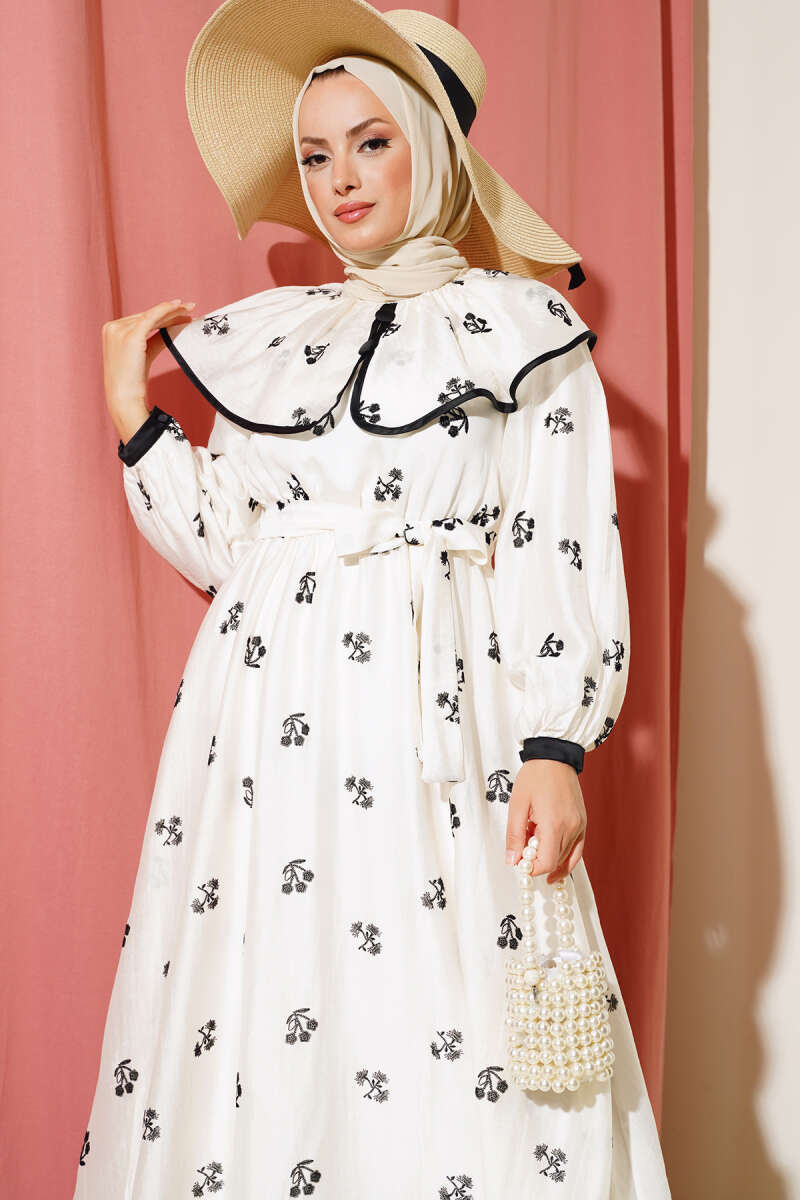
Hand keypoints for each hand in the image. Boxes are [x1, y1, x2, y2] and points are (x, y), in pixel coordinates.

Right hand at [101, 299, 195, 431]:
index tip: (181, 312)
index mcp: (111, 331)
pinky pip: (152, 318)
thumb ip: (155, 340)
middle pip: (147, 316)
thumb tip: (171, 329)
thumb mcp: (144, 355)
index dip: (162, 314)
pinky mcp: (130, 336)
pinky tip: (180, 308)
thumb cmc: (133, 382)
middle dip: (170, 311)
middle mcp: (112, 327)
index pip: (141, 318)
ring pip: (152, 316)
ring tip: (190, 309)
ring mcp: (119, 330)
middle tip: (190, 307)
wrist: (124, 399)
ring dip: (172, 311)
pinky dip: (167, 311)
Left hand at [505, 759, 586, 882]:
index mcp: (554, 824)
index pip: (546, 862)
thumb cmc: (535, 777)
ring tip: (536, 841)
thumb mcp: (517, 805)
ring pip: (566, 857)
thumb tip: (513, 861)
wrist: (554, 757)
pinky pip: (576, 850)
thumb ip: (514, 836)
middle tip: (524, 848)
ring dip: (549, 856)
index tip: (520, 863)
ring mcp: (580, 826)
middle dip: (538, 861)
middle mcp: (571, 828)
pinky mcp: (582, 823)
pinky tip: (555, 864)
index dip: (532, 869)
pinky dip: (565, 858)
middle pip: (555, 862)